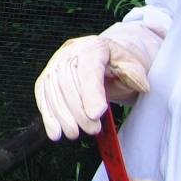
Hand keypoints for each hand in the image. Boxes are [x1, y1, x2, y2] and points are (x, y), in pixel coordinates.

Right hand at [34, 34, 150, 140]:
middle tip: (92, 129)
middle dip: (77, 109)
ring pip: (51, 89)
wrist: (108, 59)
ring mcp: (55, 63)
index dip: (90, 93)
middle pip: (66, 80)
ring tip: (74, 134)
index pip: (88, 70)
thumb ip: (135, 73)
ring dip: (61, 115)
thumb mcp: (133, 66)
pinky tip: (54, 132)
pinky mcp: (48, 77)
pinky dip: (47, 115)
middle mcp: (69, 52)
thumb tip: (139, 84)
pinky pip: (42, 94)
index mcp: (93, 47)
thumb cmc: (121, 65)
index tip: (96, 115)